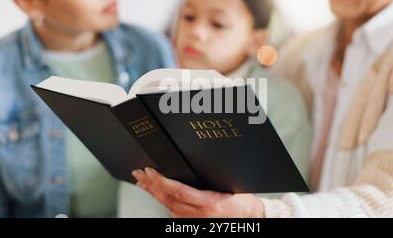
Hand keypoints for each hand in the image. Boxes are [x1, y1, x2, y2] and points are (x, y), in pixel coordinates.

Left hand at [132, 168, 264, 217]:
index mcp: (210, 204)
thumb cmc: (244, 203)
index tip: (152, 172)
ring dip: (154, 193)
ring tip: (143, 182)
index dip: (163, 182)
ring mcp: (195, 222)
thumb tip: (193, 165)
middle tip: (141, 174)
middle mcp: (200, 216)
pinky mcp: (193, 225)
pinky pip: (173, 213)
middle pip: (168, 200)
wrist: (251, 220)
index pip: (180, 192)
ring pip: (168, 207)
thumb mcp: (229, 187)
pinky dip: (163, 202)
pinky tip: (157, 195)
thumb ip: (210, 181)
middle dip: (152, 185)